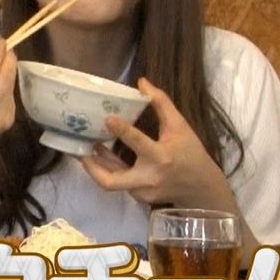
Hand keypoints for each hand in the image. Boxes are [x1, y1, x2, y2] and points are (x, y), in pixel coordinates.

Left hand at [79, 78, 233, 208]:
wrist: (201, 188)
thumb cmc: (190, 153)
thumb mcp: (180, 126)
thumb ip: (161, 103)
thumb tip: (141, 81)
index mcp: (161, 157)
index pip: (138, 143)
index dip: (122, 131)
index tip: (108, 118)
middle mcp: (149, 177)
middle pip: (111, 181)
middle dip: (91, 167)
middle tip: (77, 150)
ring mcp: (142, 191)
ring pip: (111, 181)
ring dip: (95, 165)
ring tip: (81, 148)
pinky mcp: (139, 198)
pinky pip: (119, 182)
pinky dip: (108, 169)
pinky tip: (99, 155)